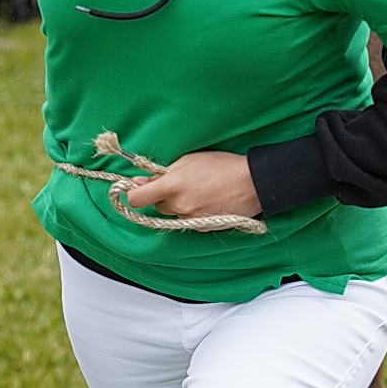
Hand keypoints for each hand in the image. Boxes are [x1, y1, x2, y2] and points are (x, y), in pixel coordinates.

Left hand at [123, 151, 261, 219]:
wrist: (253, 182)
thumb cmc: (222, 165)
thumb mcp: (189, 159)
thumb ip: (162, 172)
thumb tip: (140, 181)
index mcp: (172, 186)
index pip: (136, 199)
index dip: (134, 193)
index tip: (137, 188)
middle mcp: (178, 206)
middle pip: (157, 206)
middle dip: (164, 196)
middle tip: (180, 182)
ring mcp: (191, 219)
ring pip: (174, 213)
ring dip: (179, 204)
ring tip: (200, 190)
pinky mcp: (202, 228)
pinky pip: (189, 220)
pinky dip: (193, 212)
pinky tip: (208, 200)